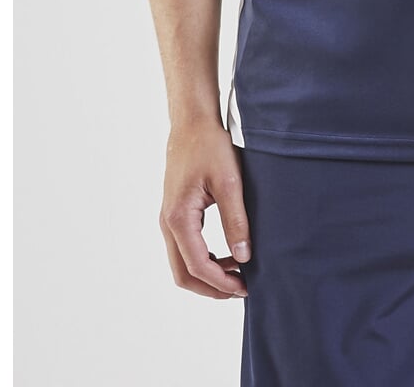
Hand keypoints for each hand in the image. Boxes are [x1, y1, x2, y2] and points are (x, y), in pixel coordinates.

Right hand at [159, 118, 251, 298]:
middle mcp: (168, 223)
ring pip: (182, 263)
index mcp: (179, 218)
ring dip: (207, 275)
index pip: (197, 266)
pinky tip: (226, 255)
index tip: (245, 287)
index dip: (221, 283)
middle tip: (241, 288)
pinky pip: (184, 248)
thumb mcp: (230, 181)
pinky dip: (203, 260)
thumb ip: (236, 220)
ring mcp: (168, 219)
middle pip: (183, 274)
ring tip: (238, 273)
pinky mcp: (175, 214)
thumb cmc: (210, 146)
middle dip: (211, 287)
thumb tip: (244, 256)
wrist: (192, 124)